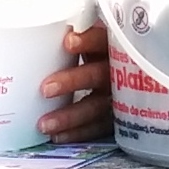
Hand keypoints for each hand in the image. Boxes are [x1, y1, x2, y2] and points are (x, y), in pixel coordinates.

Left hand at [39, 23, 112, 142]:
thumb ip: (76, 36)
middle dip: (73, 82)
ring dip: (70, 116)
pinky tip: (58, 136)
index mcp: (112, 45)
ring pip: (96, 107)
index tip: (68, 42)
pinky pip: (97, 128)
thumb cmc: (100, 51)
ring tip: (44, 124)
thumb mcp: (93, 38)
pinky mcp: (116, 117)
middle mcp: (118, 71)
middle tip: (45, 89)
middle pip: (99, 75)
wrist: (128, 74)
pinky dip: (78, 133)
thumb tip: (40, 32)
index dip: (88, 41)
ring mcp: (119, 96)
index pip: (103, 39)